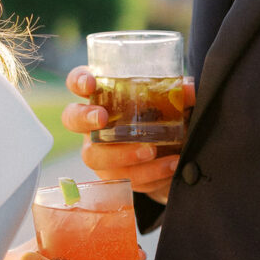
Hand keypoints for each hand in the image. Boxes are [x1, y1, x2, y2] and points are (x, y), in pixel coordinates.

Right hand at [61, 67, 194, 205]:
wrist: (171, 158)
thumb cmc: (161, 121)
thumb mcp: (172, 105)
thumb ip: (178, 96)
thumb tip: (187, 90)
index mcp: (102, 98)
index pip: (78, 82)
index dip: (78, 81)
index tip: (90, 83)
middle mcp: (93, 125)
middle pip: (72, 119)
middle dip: (84, 117)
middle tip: (102, 118)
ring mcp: (100, 153)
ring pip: (95, 156)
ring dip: (122, 153)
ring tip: (151, 151)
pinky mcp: (114, 177)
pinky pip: (124, 178)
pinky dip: (149, 173)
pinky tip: (170, 165)